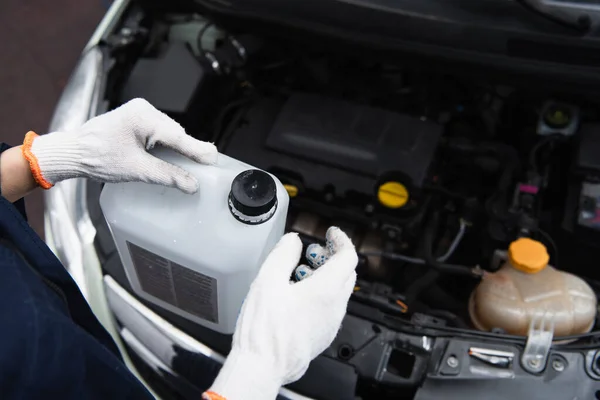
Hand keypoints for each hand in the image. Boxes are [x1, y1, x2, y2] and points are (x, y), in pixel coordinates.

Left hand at [23, 98, 216, 192]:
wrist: (72, 152)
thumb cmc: (97, 158)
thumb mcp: (136, 170)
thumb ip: (167, 175)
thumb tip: (191, 184)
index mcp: (143, 116)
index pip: (177, 136)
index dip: (197, 150)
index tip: (213, 159)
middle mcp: (143, 109)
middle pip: (175, 134)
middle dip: (188, 150)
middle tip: (205, 165)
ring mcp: (139, 112)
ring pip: (168, 133)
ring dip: (177, 148)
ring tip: (190, 164)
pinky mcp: (135, 119)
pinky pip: (159, 132)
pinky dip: (166, 146)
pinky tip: (171, 157)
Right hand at [205, 227, 357, 399]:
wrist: (262, 366)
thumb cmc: (264, 330)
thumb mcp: (267, 281)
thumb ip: (283, 255)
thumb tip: (293, 241)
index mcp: (325, 291)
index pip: (348, 257)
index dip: (341, 240)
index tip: (331, 233)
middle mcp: (334, 308)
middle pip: (346, 273)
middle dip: (331, 257)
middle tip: (312, 251)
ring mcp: (330, 323)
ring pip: (338, 291)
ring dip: (324, 275)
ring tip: (298, 273)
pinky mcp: (323, 335)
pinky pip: (330, 307)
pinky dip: (320, 293)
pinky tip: (296, 295)